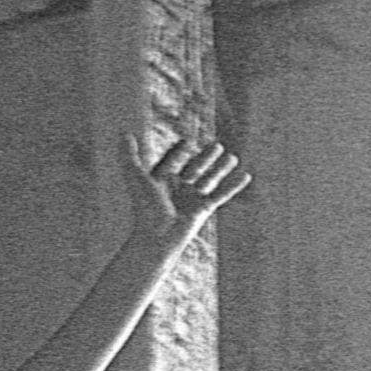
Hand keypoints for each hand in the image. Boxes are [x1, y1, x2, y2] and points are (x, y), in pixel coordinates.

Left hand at [129, 128, 250, 238]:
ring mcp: (191, 199)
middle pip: (193, 169)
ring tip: (233, 157)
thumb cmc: (145, 209)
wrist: (158, 237)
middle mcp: (177, 190)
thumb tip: (124, 133)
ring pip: (209, 180)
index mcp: (160, 182)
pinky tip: (245, 176)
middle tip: (217, 145)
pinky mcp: (203, 209)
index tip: (186, 141)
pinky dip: (233, 186)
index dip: (177, 153)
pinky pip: (221, 195)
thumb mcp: (137, 178)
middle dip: (205, 158)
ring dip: (221, 168)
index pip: (171, 162)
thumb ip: (129, 156)